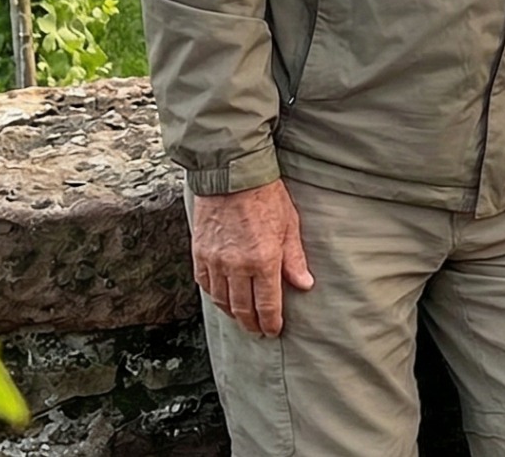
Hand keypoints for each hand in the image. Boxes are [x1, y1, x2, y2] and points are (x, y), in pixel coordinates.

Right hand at [189, 181, 315, 336]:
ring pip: (221, 300)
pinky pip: (205, 284)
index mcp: (263, 261)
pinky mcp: (200, 252)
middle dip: (252, 324)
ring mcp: (215, 261)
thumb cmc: (265, 196)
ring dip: (233, 313)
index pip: (266, 305)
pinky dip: (214, 295)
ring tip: (241, 318)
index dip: (271, 322)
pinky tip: (222, 297)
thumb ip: (295, 259)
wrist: (232, 175)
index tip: (274, 330)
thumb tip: (304, 284)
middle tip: (258, 330)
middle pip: (242, 308)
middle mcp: (236, 266)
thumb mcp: (289, 225)